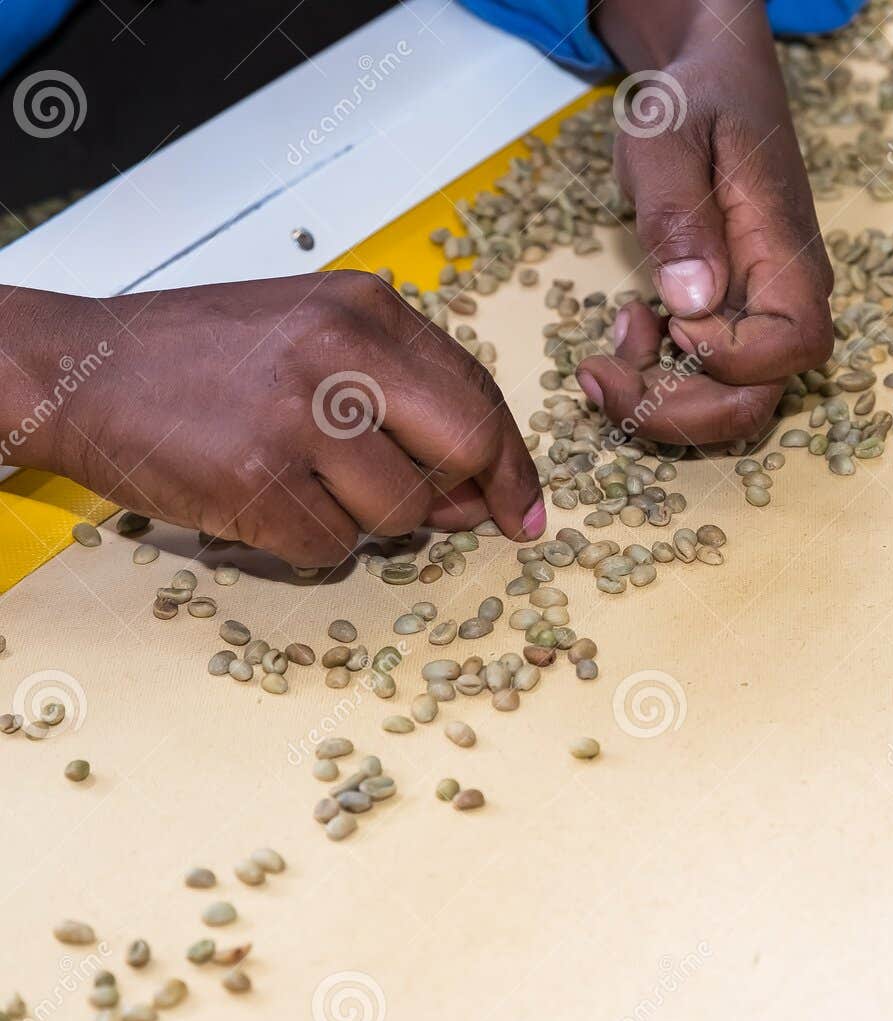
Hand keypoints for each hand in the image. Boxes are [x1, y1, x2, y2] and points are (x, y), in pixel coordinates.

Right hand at [14, 271, 542, 566]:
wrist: (75, 366)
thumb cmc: (201, 356)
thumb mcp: (313, 332)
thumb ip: (401, 393)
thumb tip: (474, 489)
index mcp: (366, 308)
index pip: (478, 394)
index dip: (511, 462)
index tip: (524, 507)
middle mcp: (342, 352)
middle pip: (467, 447)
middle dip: (470, 497)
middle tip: (459, 519)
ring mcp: (299, 416)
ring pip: (402, 513)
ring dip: (369, 520)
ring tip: (309, 482)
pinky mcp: (257, 480)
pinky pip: (332, 548)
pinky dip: (308, 543)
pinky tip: (266, 501)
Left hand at [578, 0, 833, 443]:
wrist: (714, 84)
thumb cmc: (699, 100)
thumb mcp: (669, 134)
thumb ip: (679, 213)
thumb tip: (691, 302)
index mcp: (787, 253)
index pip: (790, 346)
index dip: (728, 357)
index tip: (669, 321)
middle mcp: (785, 299)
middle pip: (755, 400)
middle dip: (674, 411)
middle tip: (597, 376)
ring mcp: (758, 316)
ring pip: (727, 403)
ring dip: (658, 398)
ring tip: (611, 341)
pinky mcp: (730, 322)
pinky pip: (704, 380)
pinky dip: (656, 377)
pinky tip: (629, 327)